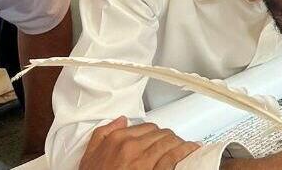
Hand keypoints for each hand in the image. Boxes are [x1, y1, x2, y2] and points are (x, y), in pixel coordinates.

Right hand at [80, 117, 198, 169]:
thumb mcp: (89, 154)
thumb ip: (103, 133)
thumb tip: (120, 120)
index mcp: (117, 139)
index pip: (146, 127)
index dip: (156, 133)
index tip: (160, 138)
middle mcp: (131, 147)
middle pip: (160, 134)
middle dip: (168, 138)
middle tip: (174, 144)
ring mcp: (143, 161)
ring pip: (169, 142)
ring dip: (179, 143)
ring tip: (186, 147)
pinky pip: (173, 157)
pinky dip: (184, 152)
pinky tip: (191, 150)